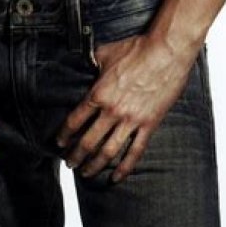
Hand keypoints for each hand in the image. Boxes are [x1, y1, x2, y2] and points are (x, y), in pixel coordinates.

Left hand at [56, 34, 194, 182]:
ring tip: (86, 173)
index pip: (75, 120)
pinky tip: (116, 177)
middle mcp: (112, 111)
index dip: (64, 134)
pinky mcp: (148, 124)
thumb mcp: (106, 53)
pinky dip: (124, 167)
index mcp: (99, 93)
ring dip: (94, 165)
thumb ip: (91, 62)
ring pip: (108, 151)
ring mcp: (131, 120)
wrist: (166, 52)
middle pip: (88, 141)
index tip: (59, 143)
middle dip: (75, 155)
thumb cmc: (136, 50)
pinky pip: (134, 151)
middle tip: (69, 163)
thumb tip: (82, 63)